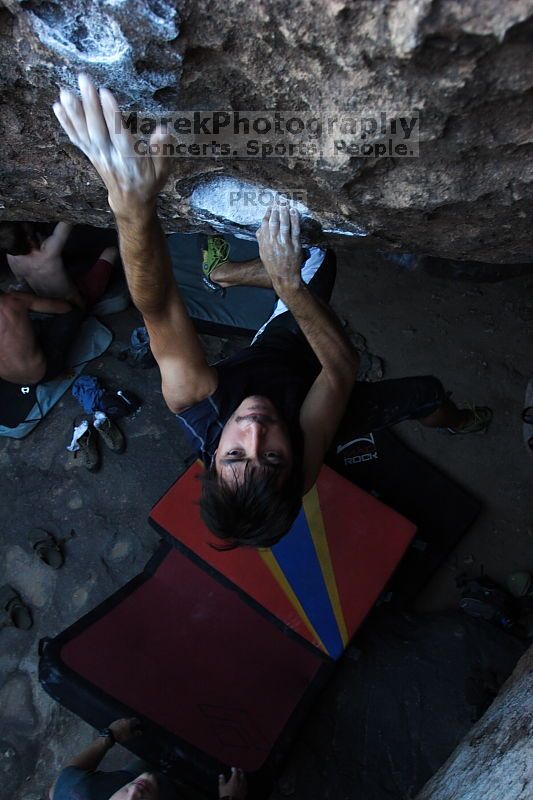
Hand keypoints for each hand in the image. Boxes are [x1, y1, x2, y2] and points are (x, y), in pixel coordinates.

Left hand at [53, 73, 174, 215]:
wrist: (129, 201)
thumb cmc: (148, 182)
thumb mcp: (163, 171)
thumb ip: (163, 151)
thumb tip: (163, 130)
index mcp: (130, 160)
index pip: (119, 136)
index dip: (112, 115)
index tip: (105, 93)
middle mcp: (110, 157)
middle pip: (97, 130)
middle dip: (90, 106)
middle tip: (84, 81)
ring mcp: (98, 155)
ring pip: (84, 133)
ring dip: (74, 112)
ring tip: (65, 92)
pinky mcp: (91, 154)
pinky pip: (76, 138)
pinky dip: (66, 123)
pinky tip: (58, 107)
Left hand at [108, 717, 142, 743]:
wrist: (110, 736)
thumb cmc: (120, 736)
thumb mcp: (130, 736)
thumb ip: (136, 733)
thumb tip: (140, 732)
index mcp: (129, 721)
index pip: (135, 719)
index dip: (138, 722)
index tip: (139, 724)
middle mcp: (124, 719)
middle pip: (130, 720)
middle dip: (131, 724)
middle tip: (132, 728)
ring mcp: (119, 720)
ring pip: (124, 721)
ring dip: (126, 724)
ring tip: (126, 730)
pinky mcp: (114, 722)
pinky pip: (119, 723)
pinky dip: (121, 725)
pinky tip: (120, 730)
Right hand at [218, 767, 246, 799]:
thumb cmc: (226, 795)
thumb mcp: (222, 787)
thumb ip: (222, 780)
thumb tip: (221, 775)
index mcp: (234, 779)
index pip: (235, 771)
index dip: (234, 769)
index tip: (233, 768)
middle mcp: (240, 782)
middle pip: (241, 774)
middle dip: (240, 771)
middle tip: (239, 770)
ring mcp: (243, 787)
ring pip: (244, 780)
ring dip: (243, 777)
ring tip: (242, 776)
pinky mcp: (244, 792)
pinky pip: (246, 786)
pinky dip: (244, 784)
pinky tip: (243, 785)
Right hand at [256, 203, 303, 296]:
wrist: (284, 277)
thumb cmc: (273, 265)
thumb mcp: (263, 253)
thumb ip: (261, 240)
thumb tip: (259, 229)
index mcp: (265, 243)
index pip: (265, 224)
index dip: (268, 213)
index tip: (270, 206)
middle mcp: (273, 242)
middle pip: (274, 222)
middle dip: (276, 209)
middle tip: (278, 200)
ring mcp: (284, 244)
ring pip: (284, 224)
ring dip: (285, 212)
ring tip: (285, 203)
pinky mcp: (295, 246)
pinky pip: (295, 230)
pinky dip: (294, 219)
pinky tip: (294, 211)